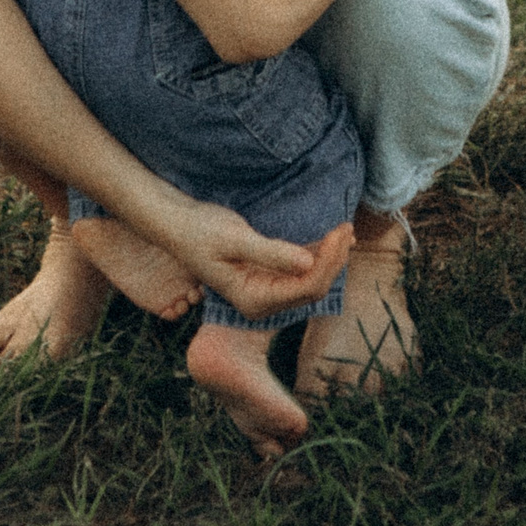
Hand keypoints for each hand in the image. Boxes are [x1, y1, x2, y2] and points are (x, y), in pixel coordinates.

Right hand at [161, 197, 350, 318]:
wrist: (178, 224)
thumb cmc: (201, 231)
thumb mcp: (235, 240)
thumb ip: (272, 253)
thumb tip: (308, 262)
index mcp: (254, 300)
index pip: (306, 288)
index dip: (327, 262)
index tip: (338, 232)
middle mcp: (263, 301)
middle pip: (312, 286)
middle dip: (333, 259)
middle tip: (347, 227)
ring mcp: (266, 289)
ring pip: (310, 278)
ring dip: (330, 256)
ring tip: (346, 230)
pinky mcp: (267, 274)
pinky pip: (300, 269)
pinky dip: (318, 254)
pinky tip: (334, 239)